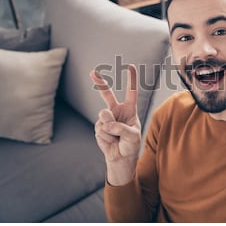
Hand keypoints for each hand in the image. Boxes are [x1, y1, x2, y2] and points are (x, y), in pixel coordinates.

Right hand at [90, 64, 140, 184]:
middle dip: (99, 83)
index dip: (131, 79)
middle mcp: (117, 111)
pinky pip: (101, 129)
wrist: (121, 158)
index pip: (131, 92)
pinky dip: (106, 136)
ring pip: (104, 116)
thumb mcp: (133, 136)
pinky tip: (111, 141)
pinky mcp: (98, 127)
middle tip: (92, 72)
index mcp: (129, 109)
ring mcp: (106, 119)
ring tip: (117, 137)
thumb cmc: (131, 145)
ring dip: (111, 128)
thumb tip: (106, 122)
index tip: (130, 66)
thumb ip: (121, 127)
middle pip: (107, 95)